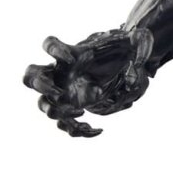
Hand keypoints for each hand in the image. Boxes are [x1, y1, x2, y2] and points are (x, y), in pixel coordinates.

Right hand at [23, 28, 151, 136]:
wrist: (121, 67)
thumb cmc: (121, 52)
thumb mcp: (133, 44)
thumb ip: (138, 42)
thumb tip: (141, 48)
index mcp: (72, 54)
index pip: (49, 44)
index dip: (54, 50)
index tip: (73, 60)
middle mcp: (61, 73)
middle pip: (31, 77)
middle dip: (41, 86)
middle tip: (59, 94)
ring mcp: (64, 93)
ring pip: (43, 104)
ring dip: (56, 112)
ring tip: (81, 111)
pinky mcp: (72, 109)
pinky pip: (64, 123)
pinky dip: (76, 130)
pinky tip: (97, 129)